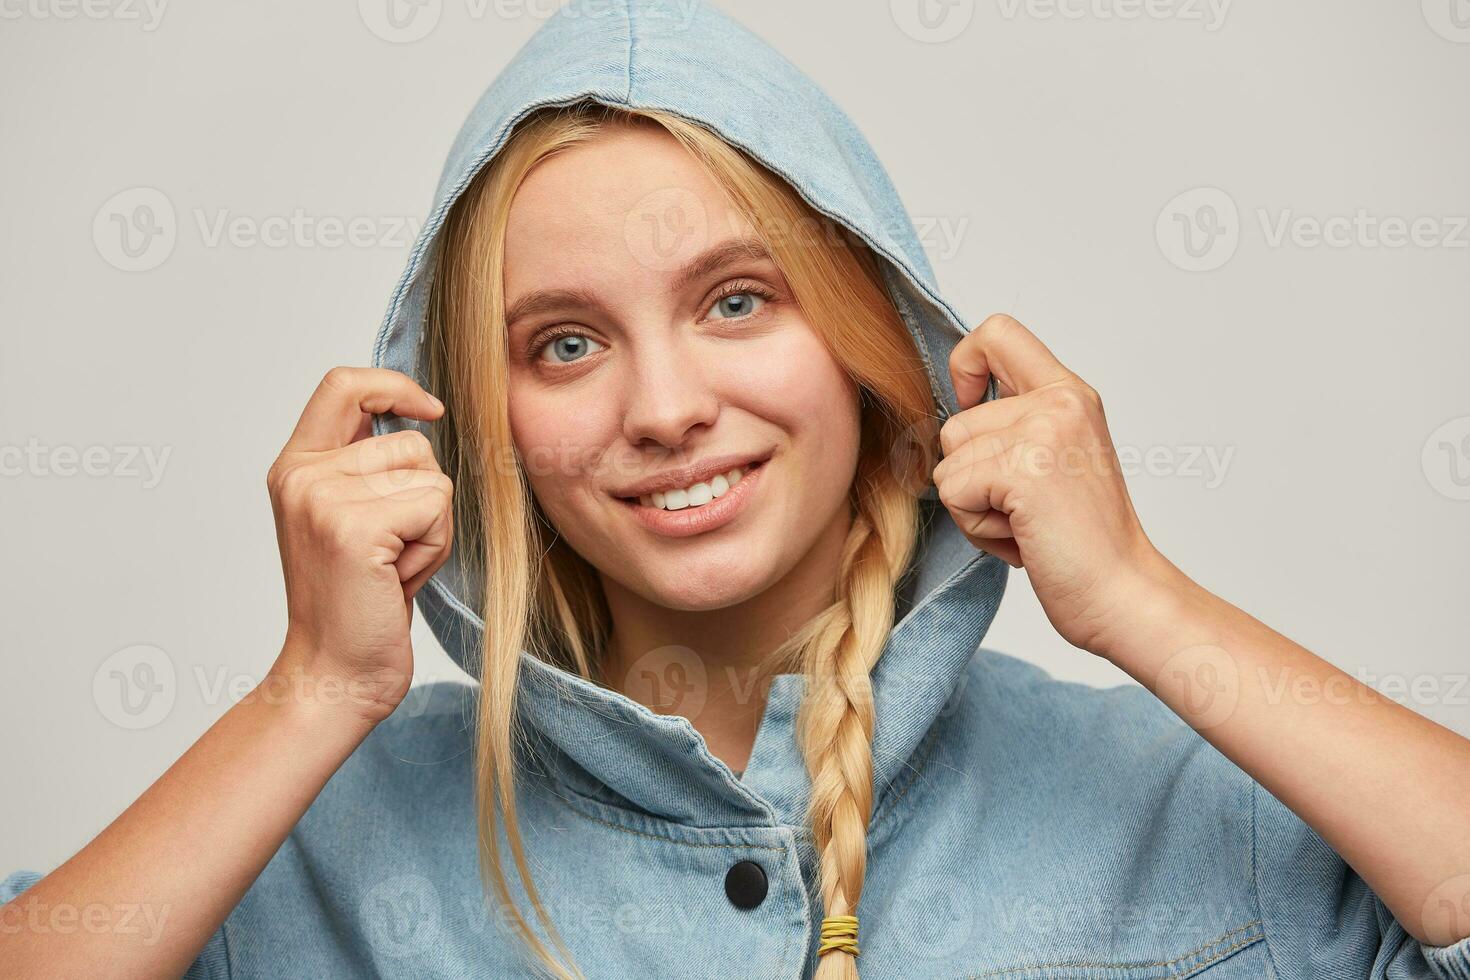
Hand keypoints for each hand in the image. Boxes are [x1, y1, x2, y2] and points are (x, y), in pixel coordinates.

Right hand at [265, 367, 452, 723]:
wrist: (335, 674)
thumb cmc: (356, 603)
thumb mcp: (348, 519)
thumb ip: (365, 466)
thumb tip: (418, 415)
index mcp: (295, 466)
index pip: (343, 384)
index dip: (394, 385)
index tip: (430, 409)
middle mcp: (301, 475)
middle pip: (412, 442)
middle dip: (423, 499)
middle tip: (389, 552)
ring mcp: (323, 499)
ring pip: (432, 476)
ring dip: (431, 526)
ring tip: (391, 566)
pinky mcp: (355, 528)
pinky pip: (436, 506)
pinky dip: (434, 547)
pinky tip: (398, 580)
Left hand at [933, 314, 1179, 657]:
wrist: (1124, 595)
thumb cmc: (1083, 543)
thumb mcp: (1055, 462)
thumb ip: (1016, 427)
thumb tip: (951, 412)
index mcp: (1069, 394)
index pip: (997, 331)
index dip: (964, 364)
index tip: (972, 408)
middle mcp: (1060, 402)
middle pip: (954, 424)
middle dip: (971, 478)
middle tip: (1025, 509)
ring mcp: (1044, 432)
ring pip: (948, 462)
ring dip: (973, 507)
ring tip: (1027, 524)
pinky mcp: (1025, 469)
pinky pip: (953, 491)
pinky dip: (977, 528)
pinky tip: (1024, 540)